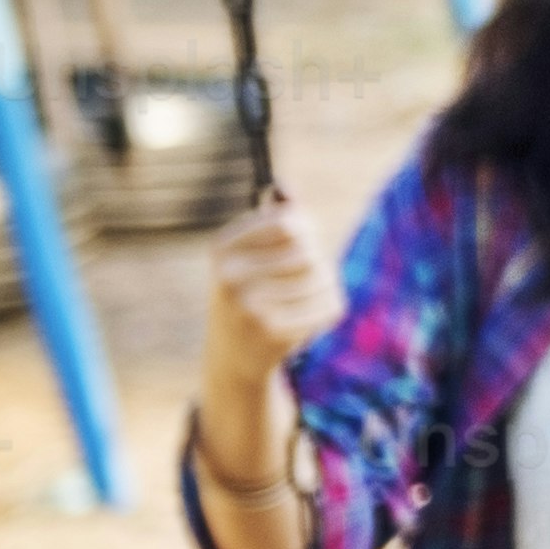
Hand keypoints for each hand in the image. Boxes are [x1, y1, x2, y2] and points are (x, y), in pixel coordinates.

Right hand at [191, 194, 335, 548]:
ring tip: (307, 295)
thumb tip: (284, 189)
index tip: (298, 239)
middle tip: (305, 273)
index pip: (288, 222)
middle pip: (308, 249)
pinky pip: (328, 306)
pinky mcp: (274, 335)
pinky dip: (328, 308)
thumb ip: (269, 219)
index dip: (305, 228)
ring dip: (326, 284)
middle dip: (317, 257)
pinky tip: (309, 317)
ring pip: (323, 277)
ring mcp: (249, 309)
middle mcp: (229, 278)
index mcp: (221, 250)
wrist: (232, 358)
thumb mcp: (246, 254)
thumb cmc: (245, 294)